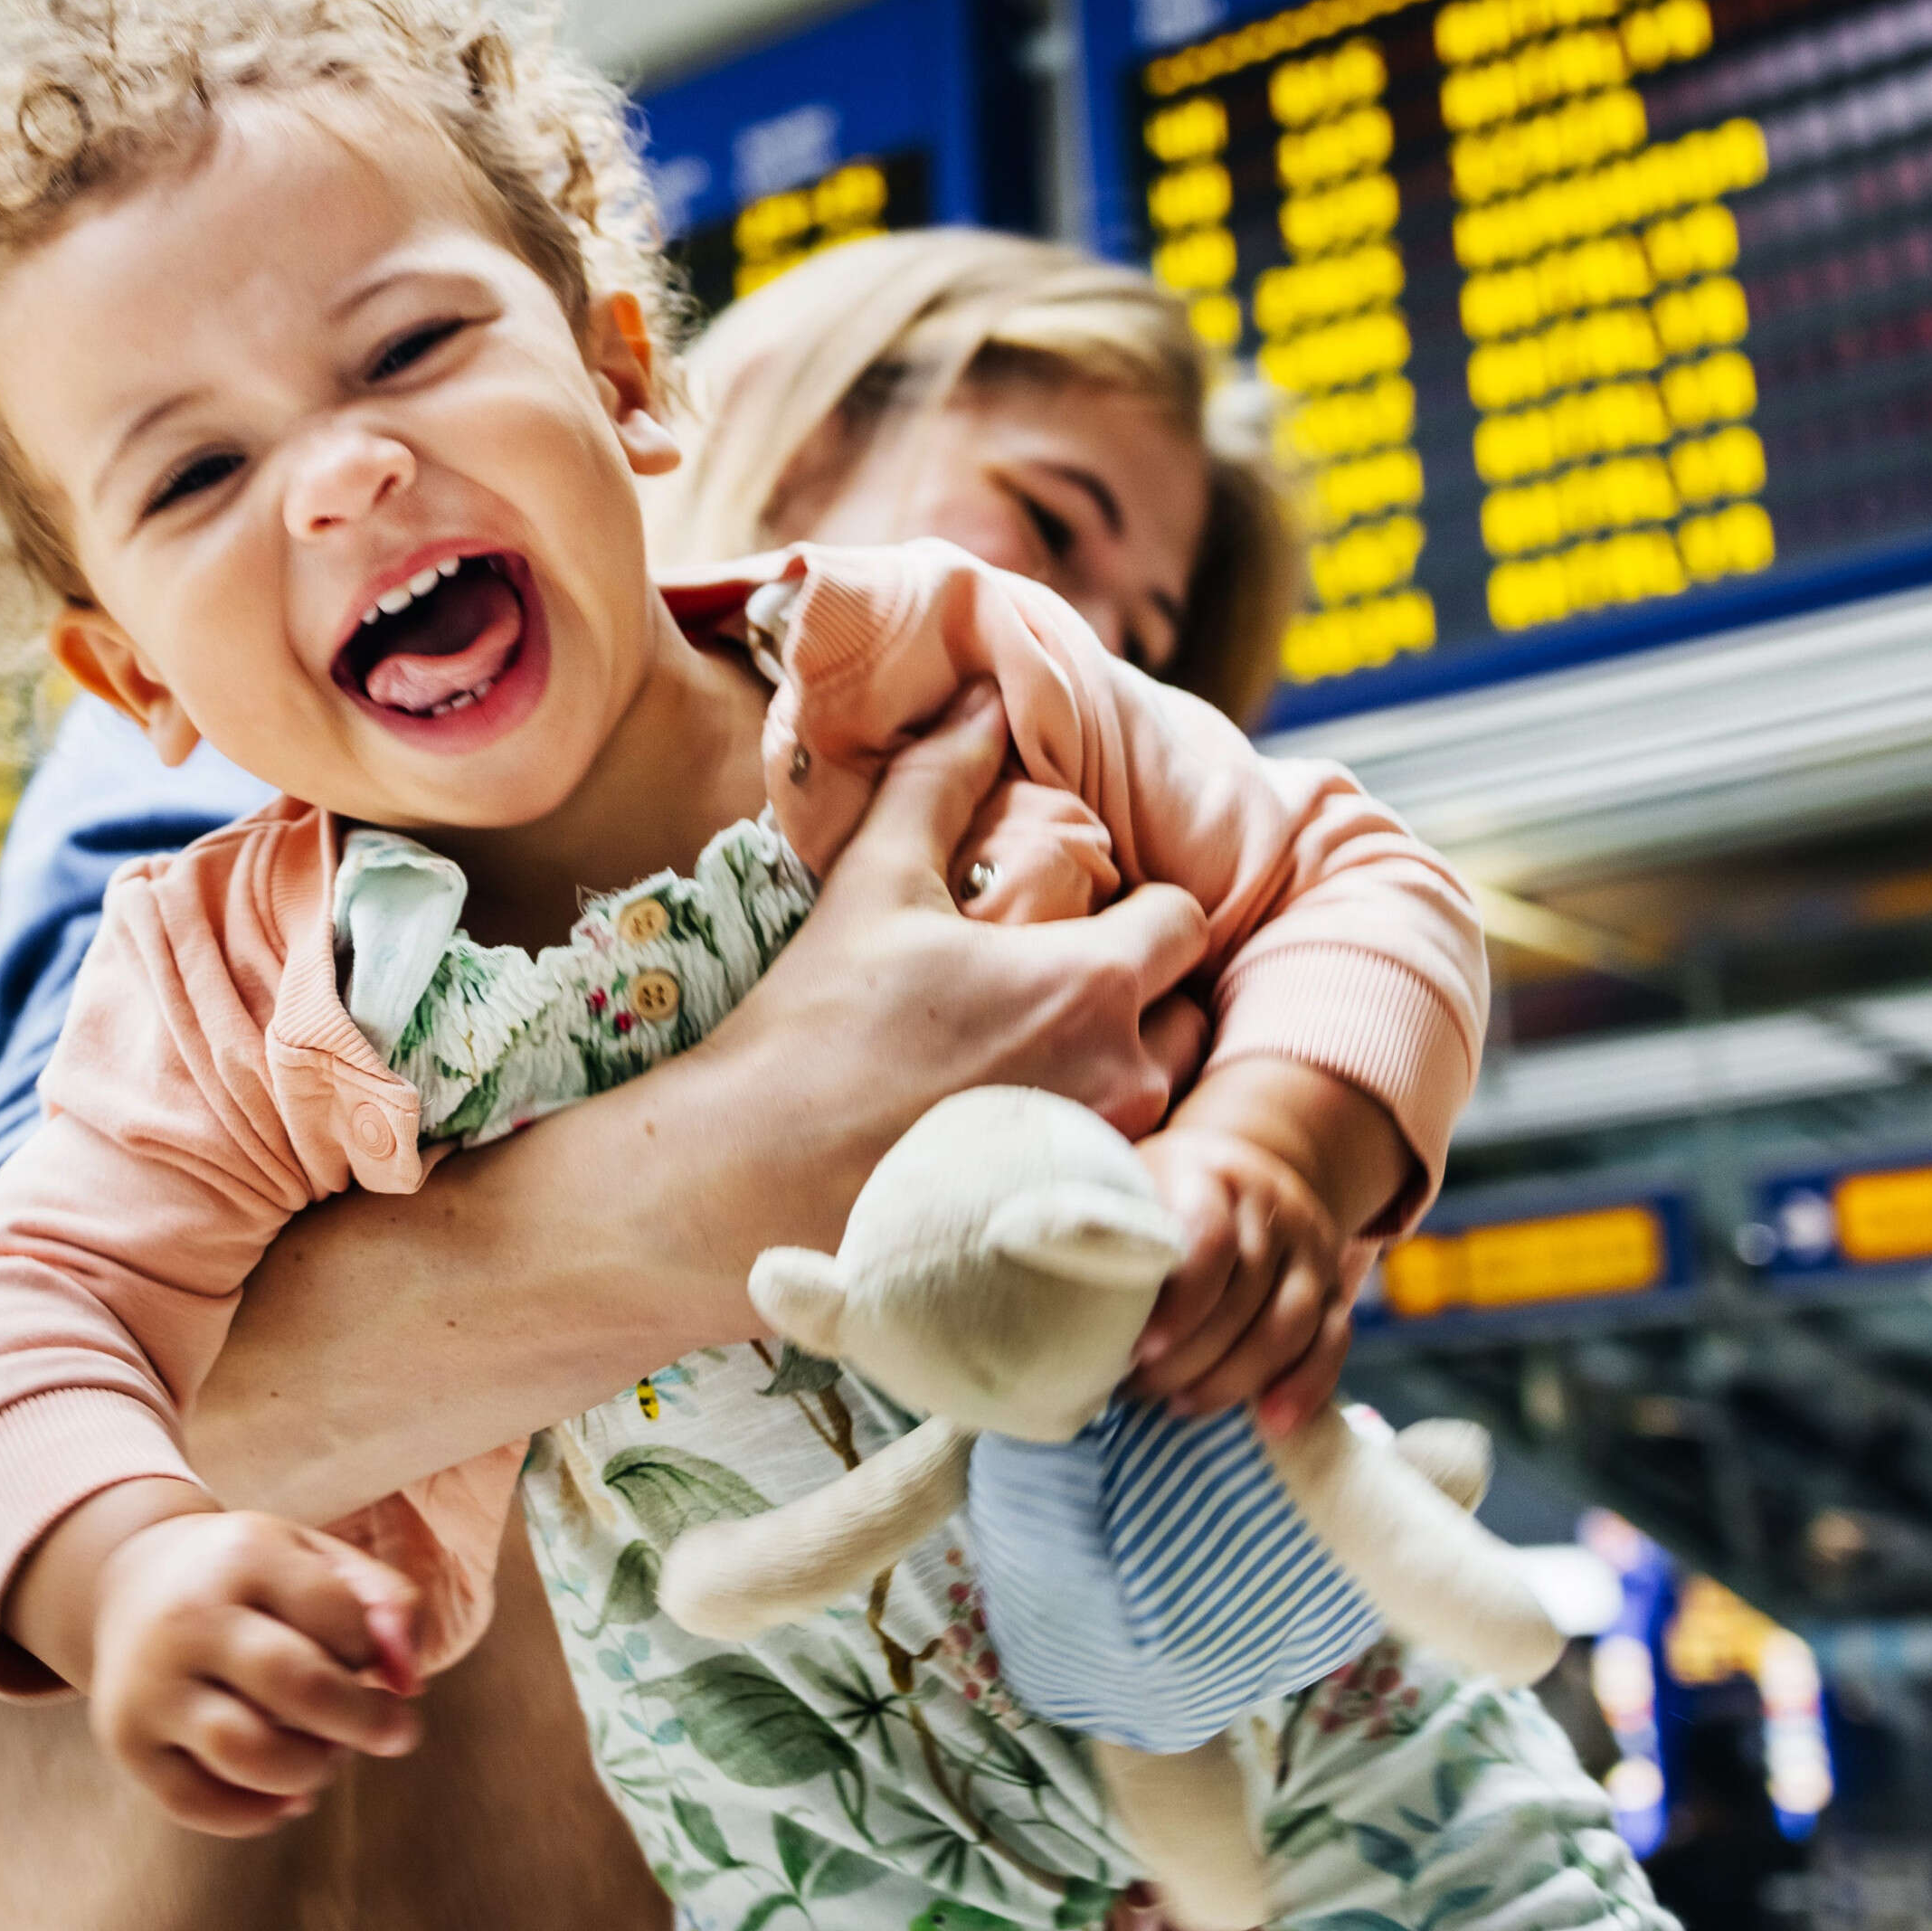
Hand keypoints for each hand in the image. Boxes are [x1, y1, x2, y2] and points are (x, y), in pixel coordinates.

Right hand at [86, 1507, 424, 1835]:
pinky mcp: (126, 1742)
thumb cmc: (251, 1578)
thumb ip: (388, 1603)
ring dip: (311, 1770)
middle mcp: (188, 1618)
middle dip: (365, 1722)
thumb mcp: (318, 1558)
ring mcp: (149, 1685)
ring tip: (326, 1755)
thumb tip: (410, 1683)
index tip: (368, 1655)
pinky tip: (287, 1795)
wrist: (133, 1583)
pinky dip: (257, 1814)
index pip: (339, 1618)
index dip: (371, 1649)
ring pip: (246, 1755)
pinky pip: (196, 1804)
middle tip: (396, 1733)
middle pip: (296, 1687)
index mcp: (243, 1555)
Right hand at [718, 688, 1210, 1151]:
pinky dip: (1085, 1155)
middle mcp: (1123, 1077)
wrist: (747, 1181)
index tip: (1074, 925)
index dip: (1137, 912)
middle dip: (1135, 1001)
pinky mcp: (1073, 1235)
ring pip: (1156, 1099)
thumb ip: (941, 779)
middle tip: (1042, 1002)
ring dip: (1113, 1078)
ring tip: (1021, 1072)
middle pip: (1184, 1017)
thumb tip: (985, 695)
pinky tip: (1006, 1146)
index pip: (1183, 921)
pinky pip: (1121, 1177)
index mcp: (1092, 982)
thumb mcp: (875, 882)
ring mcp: (1103, 1163)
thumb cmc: (812, 1027)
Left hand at [1124, 1123, 1353, 1431]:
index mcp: (1211, 1175)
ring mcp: (1311, 1247)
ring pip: (1290, 1323)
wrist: (1244, 1169)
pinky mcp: (1336, 1287)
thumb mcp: (1133, 1187)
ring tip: (1180, 1406)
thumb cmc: (1161, 1194)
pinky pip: (1334, 1342)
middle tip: (1139, 1389)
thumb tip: (1049, 1303)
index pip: (1210, 1239)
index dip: (1180, 1303)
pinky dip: (1306, 1385)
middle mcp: (1272, 1206)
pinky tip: (1272, 1423)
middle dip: (1192, 1355)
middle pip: (1246, 1293)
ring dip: (1235, 1377)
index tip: (1138, 1350)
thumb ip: (1109, 1231)